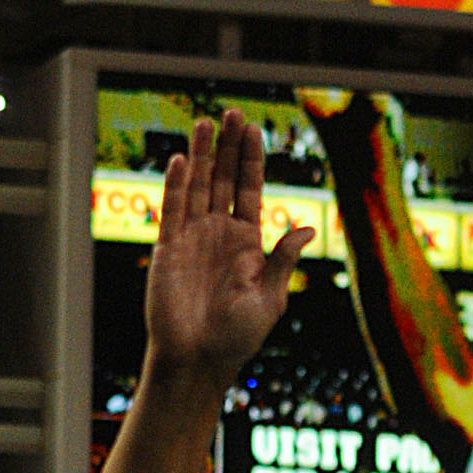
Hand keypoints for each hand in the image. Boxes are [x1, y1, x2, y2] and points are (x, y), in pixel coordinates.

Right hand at [145, 110, 311, 383]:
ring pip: (198, 186)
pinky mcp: (168, 249)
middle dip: (229, 147)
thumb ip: (282, 260)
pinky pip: (173, 209)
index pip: (249, 189)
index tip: (255, 128)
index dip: (252, 159)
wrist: (199, 360)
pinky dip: (177, 184)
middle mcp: (219, 233)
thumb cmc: (238, 336)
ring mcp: (192, 238)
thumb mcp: (270, 297)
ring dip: (202, 155)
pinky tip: (183, 159)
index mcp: (247, 242)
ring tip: (207, 122)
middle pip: (224, 179)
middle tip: (233, 113)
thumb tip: (304, 227)